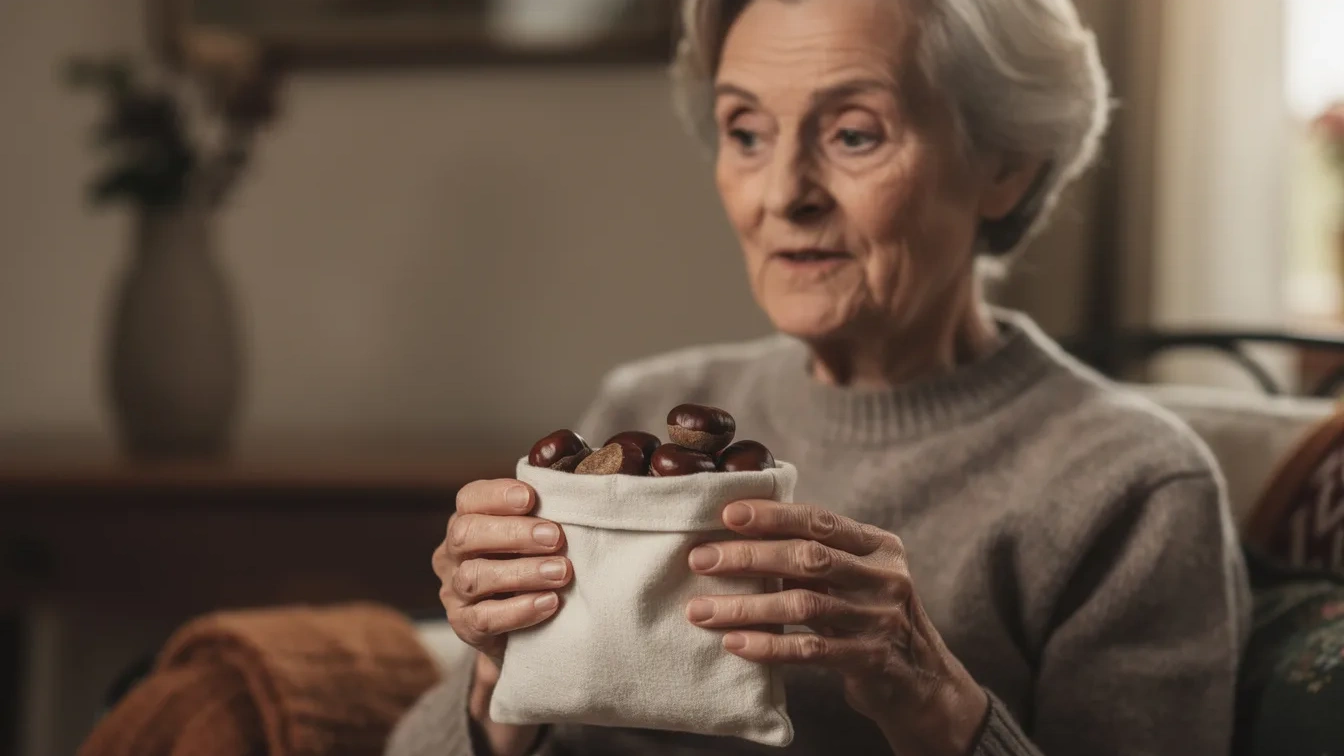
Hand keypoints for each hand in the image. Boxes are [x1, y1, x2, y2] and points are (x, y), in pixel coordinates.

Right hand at [433, 478, 570, 755]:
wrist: (530, 640)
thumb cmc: (546, 573)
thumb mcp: (549, 543)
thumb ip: (560, 515)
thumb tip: (601, 481)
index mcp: (471, 522)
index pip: (470, 498)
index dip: (498, 496)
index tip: (536, 497)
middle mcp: (453, 555)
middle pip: (466, 534)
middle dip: (513, 534)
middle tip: (557, 538)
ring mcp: (454, 594)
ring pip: (474, 577)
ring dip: (520, 572)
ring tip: (563, 574)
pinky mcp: (467, 630)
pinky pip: (483, 621)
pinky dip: (518, 611)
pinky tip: (550, 606)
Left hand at [685, 501, 987, 755]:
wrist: (920, 681)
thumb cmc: (868, 617)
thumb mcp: (857, 576)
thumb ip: (818, 554)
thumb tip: (741, 530)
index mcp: (879, 546)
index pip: (819, 520)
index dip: (772, 515)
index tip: (727, 514)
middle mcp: (885, 577)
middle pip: (807, 558)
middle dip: (748, 557)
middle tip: (701, 560)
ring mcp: (880, 619)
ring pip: (802, 605)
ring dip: (745, 607)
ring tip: (701, 610)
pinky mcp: (871, 659)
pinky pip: (810, 651)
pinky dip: (768, 646)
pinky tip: (734, 644)